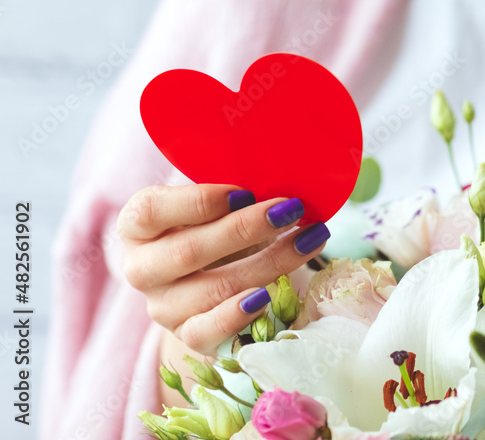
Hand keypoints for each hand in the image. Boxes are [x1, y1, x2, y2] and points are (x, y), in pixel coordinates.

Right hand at [117, 184, 329, 354]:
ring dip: (269, 264)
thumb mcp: (216, 204)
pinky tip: (268, 295)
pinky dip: (238, 315)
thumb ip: (233, 194)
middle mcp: (141, 268)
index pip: (151, 211)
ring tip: (308, 241)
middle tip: (291, 210)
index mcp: (139, 226)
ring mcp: (163, 306)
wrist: (211, 279)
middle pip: (188, 251)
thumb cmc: (215, 227)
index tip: (245, 192)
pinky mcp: (186, 335)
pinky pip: (208, 332)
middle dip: (245, 229)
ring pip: (212, 290)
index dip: (198, 201)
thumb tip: (280, 186)